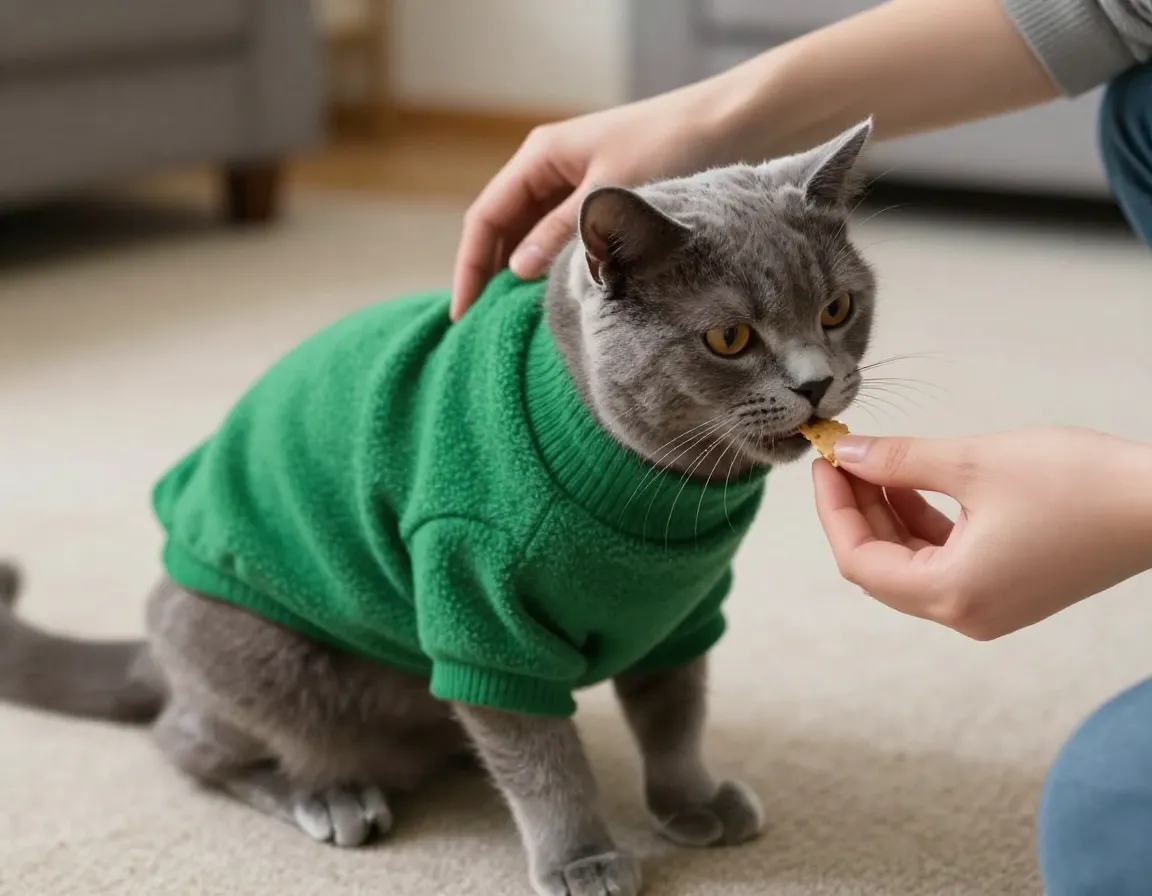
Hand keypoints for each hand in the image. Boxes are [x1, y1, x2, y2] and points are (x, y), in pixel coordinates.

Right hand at [450, 82, 742, 319]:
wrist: (731, 123)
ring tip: (510, 319)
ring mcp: (576, 183)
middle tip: (480, 326)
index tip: (463, 314)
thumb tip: (516, 272)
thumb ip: (561, 232)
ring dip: (518, 272)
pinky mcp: (602, 199)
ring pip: (530, 235)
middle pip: (501, 228)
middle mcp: (550, 168)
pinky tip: (553, 295)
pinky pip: (562, 237)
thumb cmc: (672, 145)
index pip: (485, 217)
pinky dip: (551, 265)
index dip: (469, 267)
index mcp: (540, 156)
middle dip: (486, 273)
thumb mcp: (610, 192)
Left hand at [812, 427, 1151, 639]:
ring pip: (911, 562)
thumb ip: (899, 460)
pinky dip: (922, 523)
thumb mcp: (974, 463)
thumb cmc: (1079, 484)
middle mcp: (966, 614)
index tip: (824, 463)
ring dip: (887, 513)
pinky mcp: (1010, 590)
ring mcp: (989, 607)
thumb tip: (846, 454)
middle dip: (856, 509)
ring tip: (874, 461)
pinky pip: (944, 561)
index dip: (833, 509)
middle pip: (881, 565)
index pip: (860, 561)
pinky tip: (912, 481)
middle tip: (843, 458)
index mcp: (953, 595)